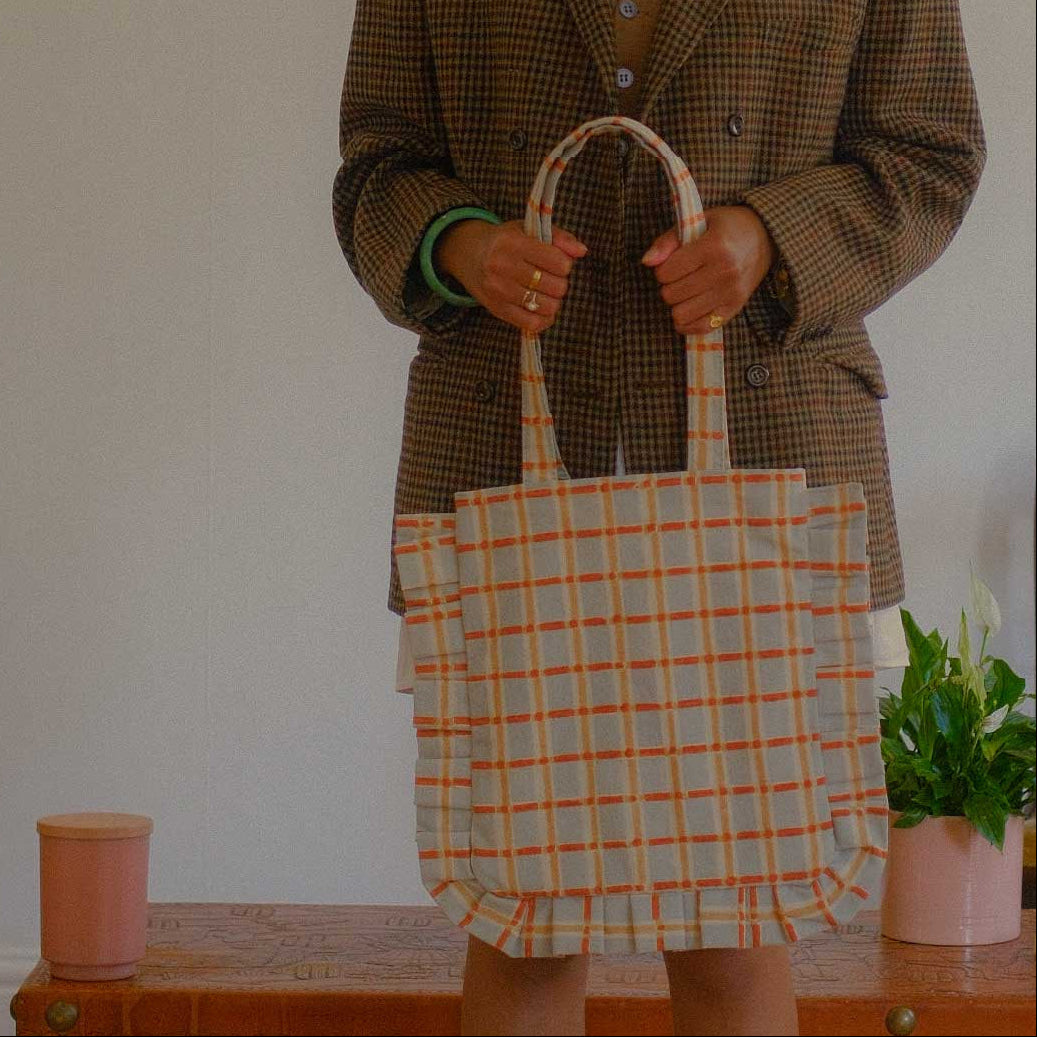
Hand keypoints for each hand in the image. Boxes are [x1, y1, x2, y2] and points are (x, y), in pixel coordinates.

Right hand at [435, 219, 587, 333]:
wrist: (469, 255)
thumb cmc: (507, 241)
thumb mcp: (530, 230)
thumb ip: (559, 237)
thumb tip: (582, 251)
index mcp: (513, 243)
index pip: (559, 262)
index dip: (565, 264)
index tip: (556, 262)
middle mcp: (503, 266)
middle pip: (556, 286)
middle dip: (560, 283)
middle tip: (550, 278)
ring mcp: (499, 290)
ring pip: (547, 306)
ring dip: (553, 301)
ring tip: (545, 292)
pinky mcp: (497, 310)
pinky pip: (532, 323)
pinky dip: (544, 319)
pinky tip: (542, 310)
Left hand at [641, 205, 776, 335]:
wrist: (765, 237)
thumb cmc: (726, 228)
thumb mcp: (697, 222)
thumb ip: (667, 241)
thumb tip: (647, 262)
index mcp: (714, 246)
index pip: (667, 272)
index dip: (662, 269)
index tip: (672, 262)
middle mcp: (724, 272)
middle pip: (671, 295)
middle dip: (668, 286)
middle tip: (679, 277)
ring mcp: (730, 293)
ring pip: (681, 314)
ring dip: (677, 305)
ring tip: (686, 291)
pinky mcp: (734, 308)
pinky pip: (701, 328)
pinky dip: (687, 323)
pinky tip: (689, 309)